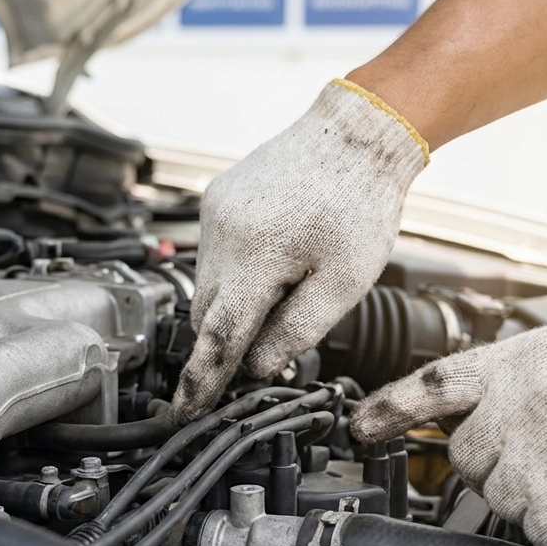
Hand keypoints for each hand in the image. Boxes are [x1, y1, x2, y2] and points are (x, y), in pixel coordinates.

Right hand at [171, 79, 427, 422]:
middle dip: (228, 339)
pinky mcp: (217, 200)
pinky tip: (274, 261)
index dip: (203, 381)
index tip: (186, 411)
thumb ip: (297, 331)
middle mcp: (223, 232)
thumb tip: (257, 365)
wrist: (358, 134)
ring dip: (234, 304)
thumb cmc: (360, 202)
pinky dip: (235, 274)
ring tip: (286, 285)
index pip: (219, 336)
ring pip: (208, 286)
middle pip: (208, 314)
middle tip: (265, 346)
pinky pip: (214, 255)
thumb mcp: (343, 283)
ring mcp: (215, 212)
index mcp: (254, 255)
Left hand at [351, 327, 546, 545]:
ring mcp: (541, 455)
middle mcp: (520, 405)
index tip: (361, 427)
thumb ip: (515, 380)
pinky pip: (537, 532)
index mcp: (521, 363)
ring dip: (531, 497)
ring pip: (498, 499)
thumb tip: (472, 408)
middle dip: (495, 464)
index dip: (391, 408)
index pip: (435, 385)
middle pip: (465, 457)